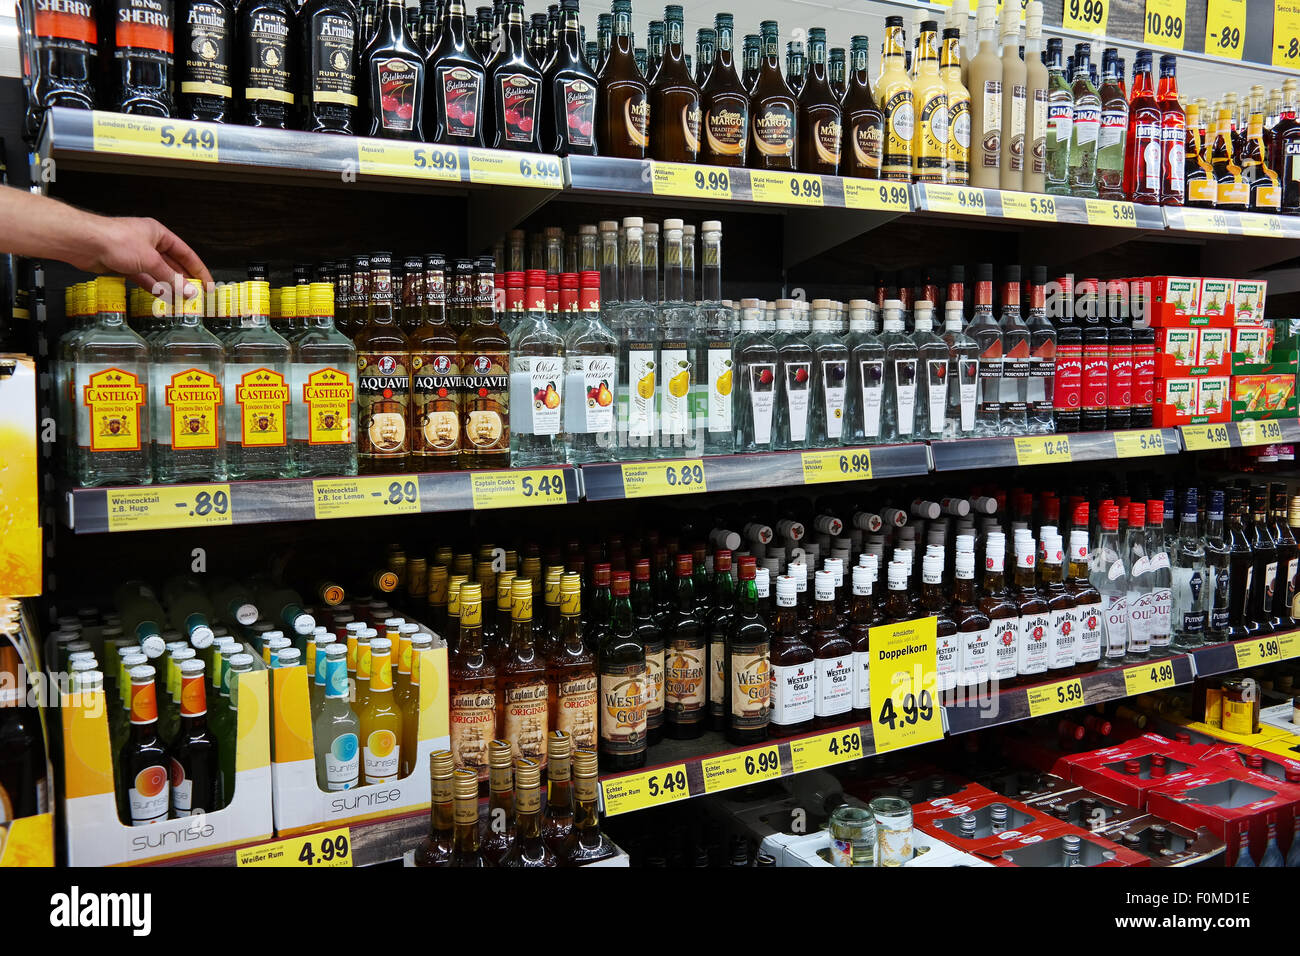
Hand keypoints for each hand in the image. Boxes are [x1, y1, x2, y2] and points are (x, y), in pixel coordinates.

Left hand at [78, 214, 211, 294]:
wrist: (84, 243)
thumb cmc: (115, 239)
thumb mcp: (150, 260)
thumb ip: (170, 278)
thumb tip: (189, 290)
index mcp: (158, 233)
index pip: (185, 253)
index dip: (198, 269)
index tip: (207, 284)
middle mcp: (148, 242)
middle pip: (172, 264)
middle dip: (183, 280)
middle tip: (195, 295)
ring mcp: (135, 254)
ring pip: (157, 273)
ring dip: (169, 286)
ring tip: (181, 300)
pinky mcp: (123, 264)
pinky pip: (143, 278)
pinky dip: (153, 287)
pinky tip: (162, 296)